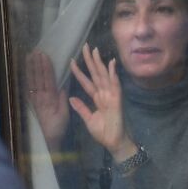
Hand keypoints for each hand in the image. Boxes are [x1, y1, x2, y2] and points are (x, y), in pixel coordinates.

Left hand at [25, 51, 68, 150]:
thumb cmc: (59, 126)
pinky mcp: (32, 102)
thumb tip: (63, 86)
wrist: (49, 138)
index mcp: (50, 98)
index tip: (44, 56)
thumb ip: (63, 100)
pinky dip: (26, 77)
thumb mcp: (65, 114)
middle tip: (35, 51)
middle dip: (37, 63)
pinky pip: (27, 87)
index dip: (45, 67)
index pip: (47, 79)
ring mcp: (35, 99)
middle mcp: (40, 97)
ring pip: (31, 80)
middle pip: (38, 77)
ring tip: (29, 56)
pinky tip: (25, 70)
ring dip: (30, 67)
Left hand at [69, 43, 136, 160]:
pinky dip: (113, 74)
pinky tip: (111, 64)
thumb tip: (70, 97)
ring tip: (95, 50)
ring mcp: (111, 96)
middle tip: (85, 46)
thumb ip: (81, 108)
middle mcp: (103, 94)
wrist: (114, 143)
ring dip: (100, 63)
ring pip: (104, 76)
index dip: (79, 72)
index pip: (86, 82)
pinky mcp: (117, 100)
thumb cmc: (104, 133)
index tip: (72, 61)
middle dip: (90, 60)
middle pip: (95, 74)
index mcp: (96, 99)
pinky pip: (115, 85)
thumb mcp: (88, 120)